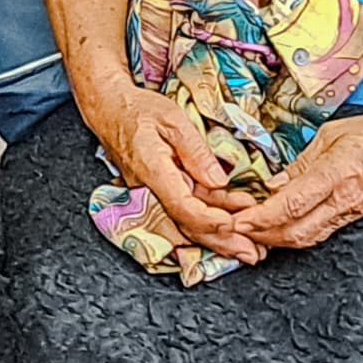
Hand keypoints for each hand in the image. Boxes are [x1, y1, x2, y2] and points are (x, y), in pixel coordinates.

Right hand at [86, 77, 255, 264]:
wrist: (109, 112)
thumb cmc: (139, 111)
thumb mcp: (172, 119)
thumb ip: (196, 151)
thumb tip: (219, 181)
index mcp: (153, 171)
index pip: (182, 205)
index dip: (208, 219)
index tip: (234, 223)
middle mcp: (150, 192)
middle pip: (187, 225)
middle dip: (222, 241)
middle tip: (253, 251)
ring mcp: (152, 198)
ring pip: (187, 227)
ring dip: (218, 242)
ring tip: (249, 251)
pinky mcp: (158, 197)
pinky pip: (183, 219)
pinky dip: (207, 230)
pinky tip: (226, 239)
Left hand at [238, 109, 362, 254]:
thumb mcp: (333, 134)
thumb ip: (303, 162)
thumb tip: (275, 183)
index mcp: (334, 174)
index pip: (290, 205)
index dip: (260, 218)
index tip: (236, 220)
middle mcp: (341, 200)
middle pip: (294, 231)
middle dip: (261, 235)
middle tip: (234, 230)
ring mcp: (349, 212)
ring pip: (307, 237)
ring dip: (276, 239)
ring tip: (252, 232)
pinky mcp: (354, 216)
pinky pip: (320, 232)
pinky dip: (295, 235)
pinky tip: (280, 230)